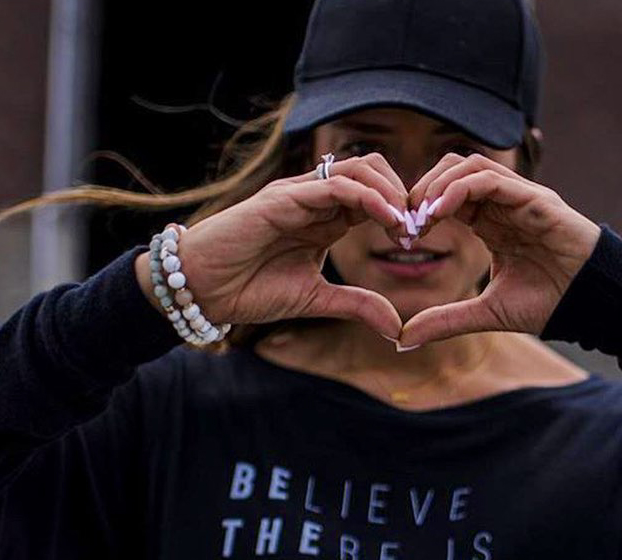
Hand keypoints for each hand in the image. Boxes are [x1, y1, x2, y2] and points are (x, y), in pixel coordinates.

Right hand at [175, 155, 409, 338]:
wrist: (203, 291)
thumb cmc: (251, 290)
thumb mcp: (317, 300)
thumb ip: (357, 305)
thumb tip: (397, 328)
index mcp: (325, 219)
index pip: (375, 198)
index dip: (402, 213)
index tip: (419, 239)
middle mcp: (315, 200)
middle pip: (374, 172)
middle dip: (403, 196)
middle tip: (419, 229)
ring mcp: (300, 194)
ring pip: (360, 170)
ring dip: (392, 193)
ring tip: (407, 225)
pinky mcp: (284, 197)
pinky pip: (336, 185)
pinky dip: (369, 198)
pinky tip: (389, 221)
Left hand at [397, 153, 601, 347]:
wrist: (589, 305)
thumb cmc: (548, 303)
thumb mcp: (485, 313)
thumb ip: (446, 319)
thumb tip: (405, 338)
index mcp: (490, 221)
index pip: (445, 195)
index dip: (419, 208)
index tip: (402, 235)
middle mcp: (502, 203)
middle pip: (451, 170)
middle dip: (422, 190)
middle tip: (405, 222)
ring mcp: (519, 198)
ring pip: (469, 166)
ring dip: (437, 186)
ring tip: (421, 216)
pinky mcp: (535, 200)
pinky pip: (491, 179)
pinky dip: (460, 189)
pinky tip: (440, 212)